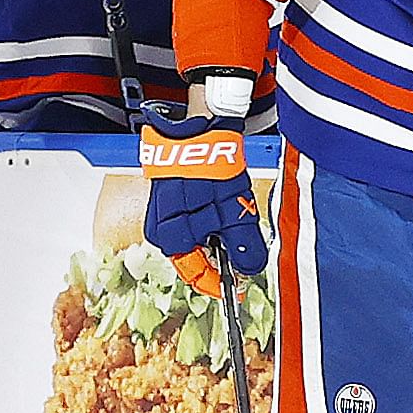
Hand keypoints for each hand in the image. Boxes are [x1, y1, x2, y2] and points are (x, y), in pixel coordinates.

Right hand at [138, 110, 264, 297]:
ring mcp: (165, 212)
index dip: (221, 283)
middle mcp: (161, 228)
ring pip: (199, 238)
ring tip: (232, 206)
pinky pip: (195, 219)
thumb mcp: (234, 210)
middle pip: (198, 256)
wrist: (200, 125)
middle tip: (243, 234)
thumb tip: (251, 270)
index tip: (242, 286)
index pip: (196, 275)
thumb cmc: (210, 165)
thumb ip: (243, 244)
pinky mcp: (172, 198)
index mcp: (169, 236)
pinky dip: (213, 217)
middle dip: (224, 252)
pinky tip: (223, 200)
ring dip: (220, 232)